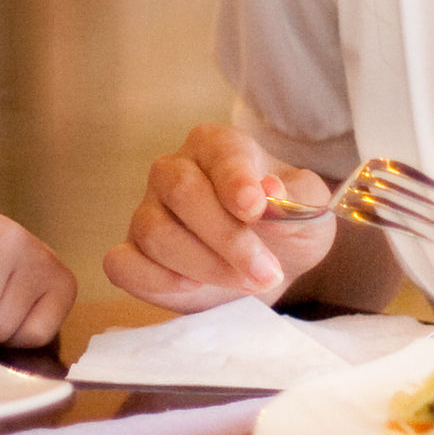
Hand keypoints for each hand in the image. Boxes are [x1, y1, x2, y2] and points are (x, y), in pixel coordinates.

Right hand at [104, 123, 337, 312]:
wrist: (268, 267)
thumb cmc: (287, 228)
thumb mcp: (311, 210)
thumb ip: (297, 196)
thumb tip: (267, 187)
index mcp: (217, 146)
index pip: (218, 152)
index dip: (235, 180)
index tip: (255, 208)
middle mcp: (173, 171)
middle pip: (182, 191)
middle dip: (228, 238)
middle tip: (265, 272)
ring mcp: (147, 211)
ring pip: (156, 232)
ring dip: (205, 266)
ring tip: (246, 283)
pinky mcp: (132, 254)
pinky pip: (122, 264)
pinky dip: (155, 280)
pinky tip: (192, 288)